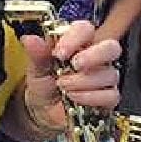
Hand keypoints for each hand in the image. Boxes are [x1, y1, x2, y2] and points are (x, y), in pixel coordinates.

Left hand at [20, 19, 121, 134]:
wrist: (44, 112)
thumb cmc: (44, 85)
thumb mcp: (36, 69)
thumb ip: (36, 54)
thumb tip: (30, 39)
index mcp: (76, 44)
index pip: (86, 29)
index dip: (75, 38)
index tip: (59, 52)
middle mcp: (94, 58)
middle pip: (111, 48)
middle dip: (93, 56)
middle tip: (74, 65)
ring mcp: (104, 78)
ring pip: (109, 74)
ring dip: (83, 81)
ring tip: (63, 86)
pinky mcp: (108, 98)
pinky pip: (110, 95)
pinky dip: (91, 97)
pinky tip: (75, 98)